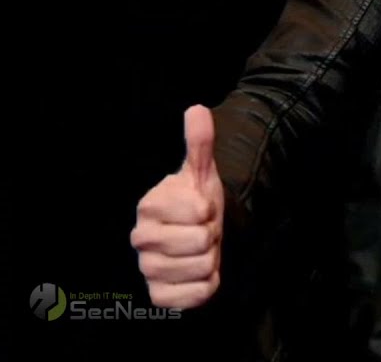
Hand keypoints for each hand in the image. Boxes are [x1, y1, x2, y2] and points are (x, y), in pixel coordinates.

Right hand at [131, 105, 224, 307]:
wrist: (194, 239)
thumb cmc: (195, 205)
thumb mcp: (200, 173)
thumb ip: (199, 143)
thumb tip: (197, 109)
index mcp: (150, 206)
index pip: (199, 211)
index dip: (210, 211)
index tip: (201, 210)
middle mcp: (141, 239)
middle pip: (203, 242)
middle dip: (213, 236)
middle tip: (202, 232)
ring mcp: (147, 269)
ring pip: (204, 268)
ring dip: (212, 260)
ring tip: (200, 252)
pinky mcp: (158, 296)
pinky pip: (196, 296)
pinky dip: (206, 287)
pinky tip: (196, 274)